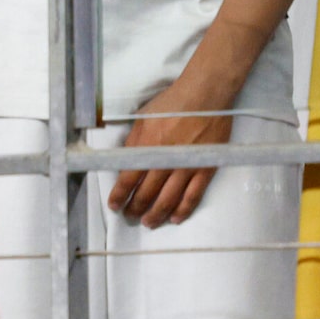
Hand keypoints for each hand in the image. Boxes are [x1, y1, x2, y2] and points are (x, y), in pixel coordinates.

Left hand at [109, 74, 235, 226]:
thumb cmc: (171, 103)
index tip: (113, 205)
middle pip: (147, 193)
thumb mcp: (143, 118)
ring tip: (148, 222)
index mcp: (147, 146)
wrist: (205, 96)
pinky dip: (183, 209)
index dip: (119, 195)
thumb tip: (125, 162)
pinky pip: (193, 195)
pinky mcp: (205, 168)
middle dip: (136, 208)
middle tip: (129, 216)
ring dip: (157, 214)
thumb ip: (134, 142)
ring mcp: (187, 166)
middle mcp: (166, 159)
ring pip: (169, 199)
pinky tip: (175, 218)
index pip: (128, 178)